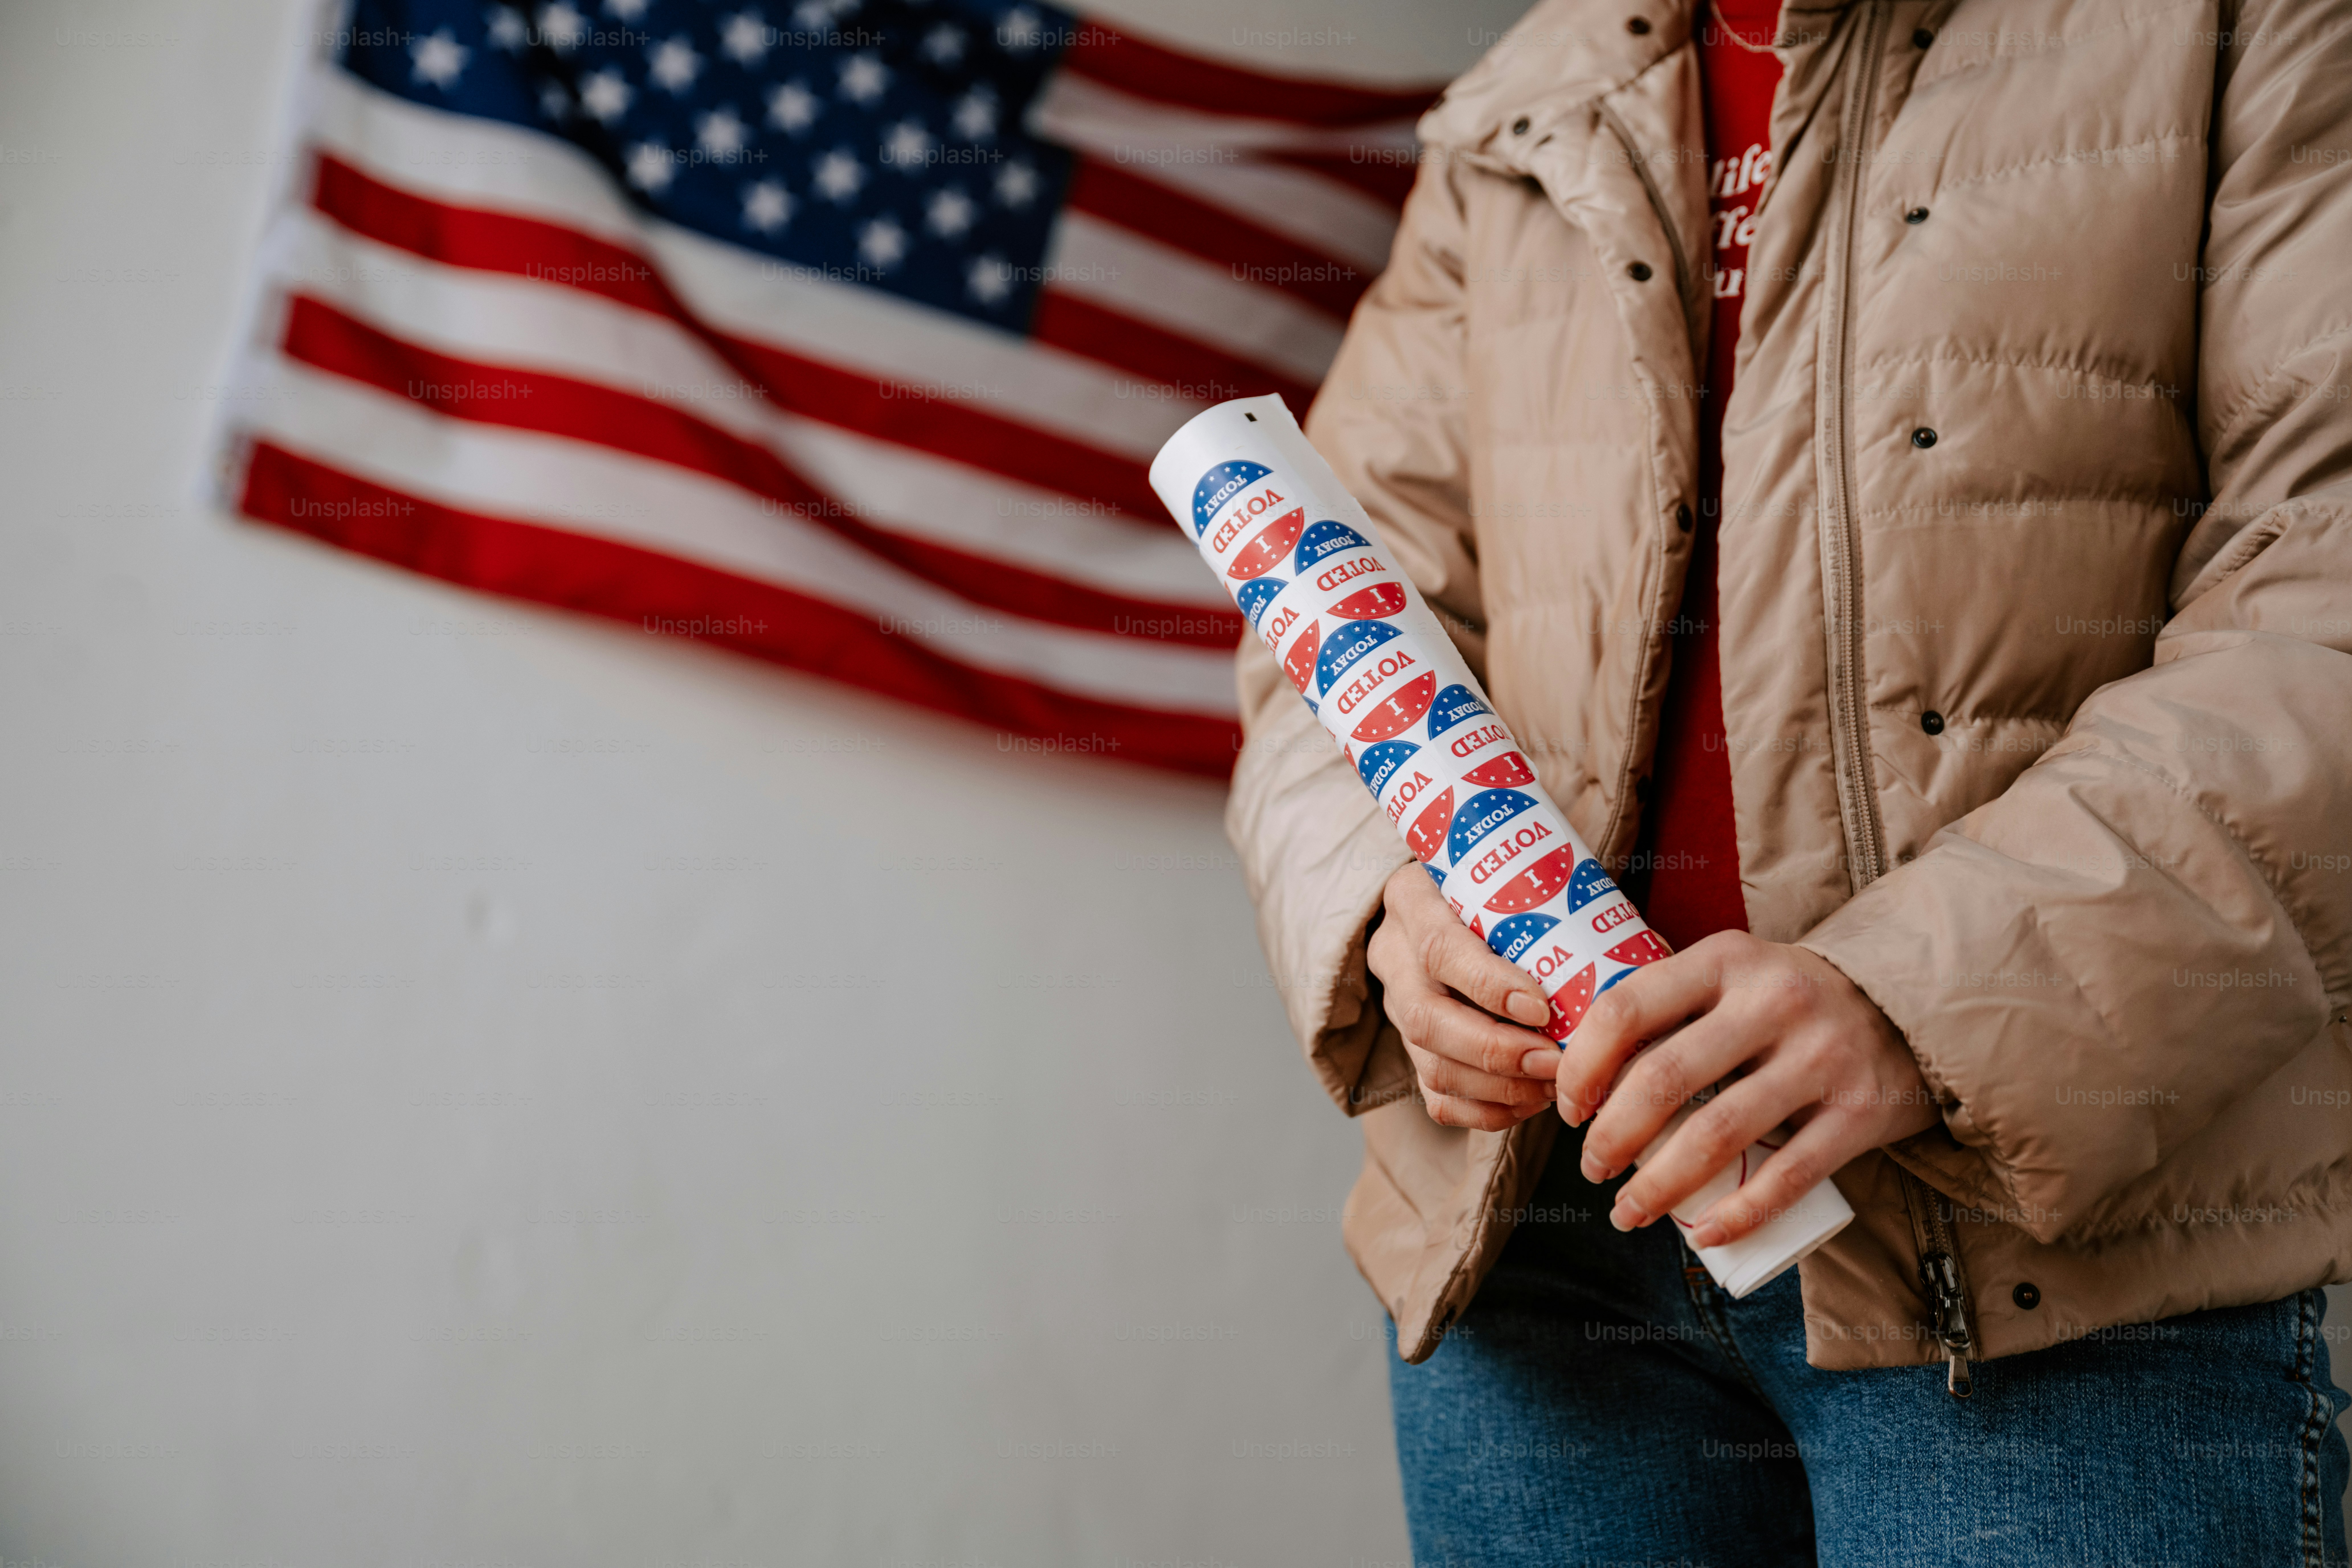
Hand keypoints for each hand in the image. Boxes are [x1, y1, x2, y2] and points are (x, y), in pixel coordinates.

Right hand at [1366, 862, 1558, 1129]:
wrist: (1454, 902)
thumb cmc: (1502, 888)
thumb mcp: (1514, 878)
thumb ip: (1554, 909)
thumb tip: (1636, 963)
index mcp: (1414, 900)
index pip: (1440, 948)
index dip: (1488, 985)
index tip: (1543, 1008)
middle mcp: (1394, 955)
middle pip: (1426, 1019)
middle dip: (1495, 1050)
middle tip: (1555, 1062)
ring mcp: (1396, 1006)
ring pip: (1432, 1065)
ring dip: (1499, 1088)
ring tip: (1554, 1085)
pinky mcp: (1409, 1048)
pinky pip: (1437, 1098)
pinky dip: (1487, 1111)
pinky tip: (1531, 1102)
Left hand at [1557, 931, 1938, 1247]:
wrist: (1907, 1006)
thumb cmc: (1787, 1003)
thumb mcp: (1730, 977)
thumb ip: (1669, 1008)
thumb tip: (1581, 1075)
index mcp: (1726, 960)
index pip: (1626, 1009)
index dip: (1582, 1066)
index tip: (1568, 1108)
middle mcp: (1773, 1002)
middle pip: (1664, 1078)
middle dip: (1611, 1137)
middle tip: (1592, 1168)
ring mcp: (1821, 1058)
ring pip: (1717, 1135)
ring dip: (1658, 1187)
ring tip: (1627, 1213)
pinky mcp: (1860, 1113)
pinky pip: (1787, 1177)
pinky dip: (1737, 1215)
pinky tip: (1702, 1235)